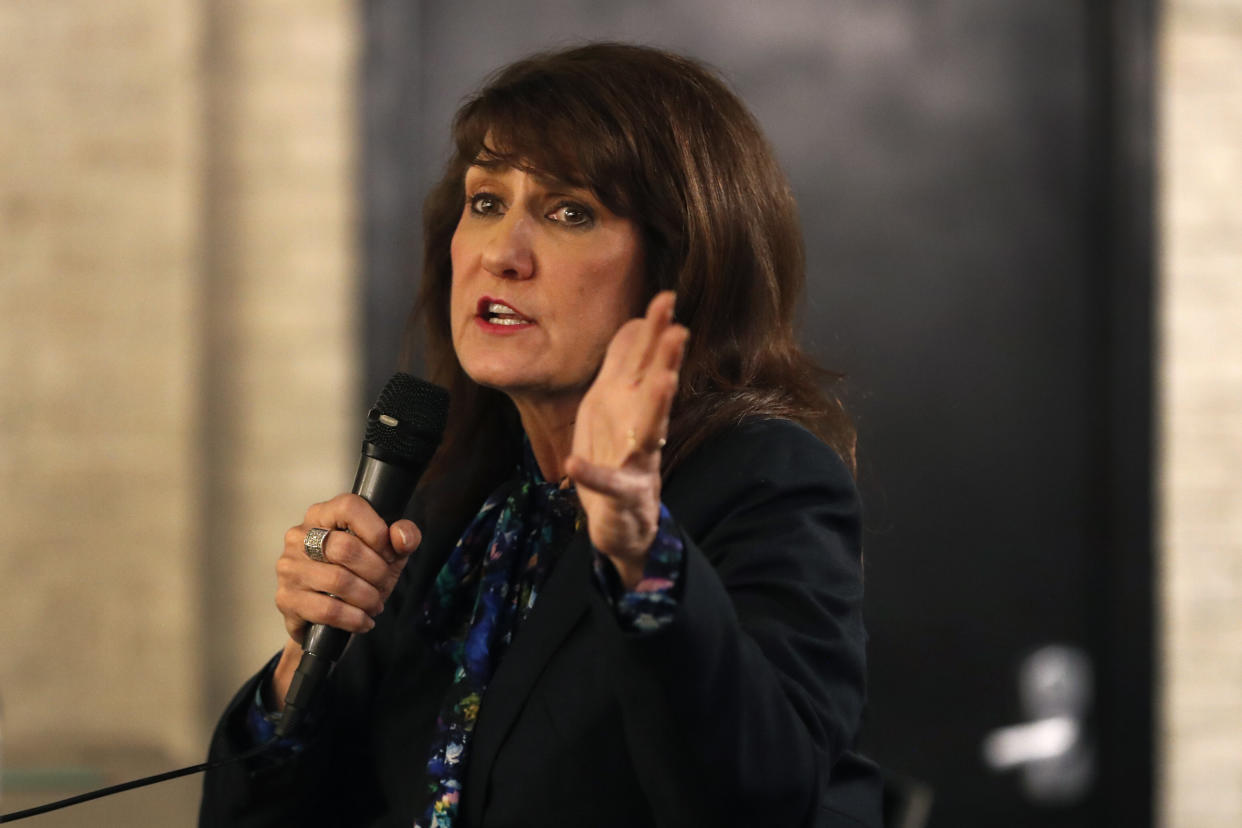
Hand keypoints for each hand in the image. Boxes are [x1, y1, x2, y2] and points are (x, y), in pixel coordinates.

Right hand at [268, 494, 420, 707]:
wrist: (327, 616)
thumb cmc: (357, 574)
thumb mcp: (387, 552)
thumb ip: (403, 537)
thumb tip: (402, 539)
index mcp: (323, 514)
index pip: (350, 508)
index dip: (377, 532)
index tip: (389, 553)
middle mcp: (299, 536)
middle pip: (346, 548)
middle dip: (376, 571)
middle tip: (383, 584)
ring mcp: (289, 568)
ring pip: (338, 580)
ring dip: (367, 597)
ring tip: (375, 604)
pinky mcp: (286, 598)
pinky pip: (327, 610)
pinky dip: (354, 618)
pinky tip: (363, 620)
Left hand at [565, 291, 687, 588]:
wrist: (622, 520)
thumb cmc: (617, 452)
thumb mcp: (614, 402)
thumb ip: (625, 364)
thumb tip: (634, 321)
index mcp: (635, 402)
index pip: (649, 360)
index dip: (657, 329)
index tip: (667, 296)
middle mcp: (643, 424)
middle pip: (658, 385)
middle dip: (667, 359)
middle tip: (679, 330)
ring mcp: (638, 458)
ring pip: (651, 428)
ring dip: (658, 405)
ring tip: (664, 382)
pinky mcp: (625, 492)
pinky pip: (609, 481)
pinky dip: (593, 474)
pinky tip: (574, 463)